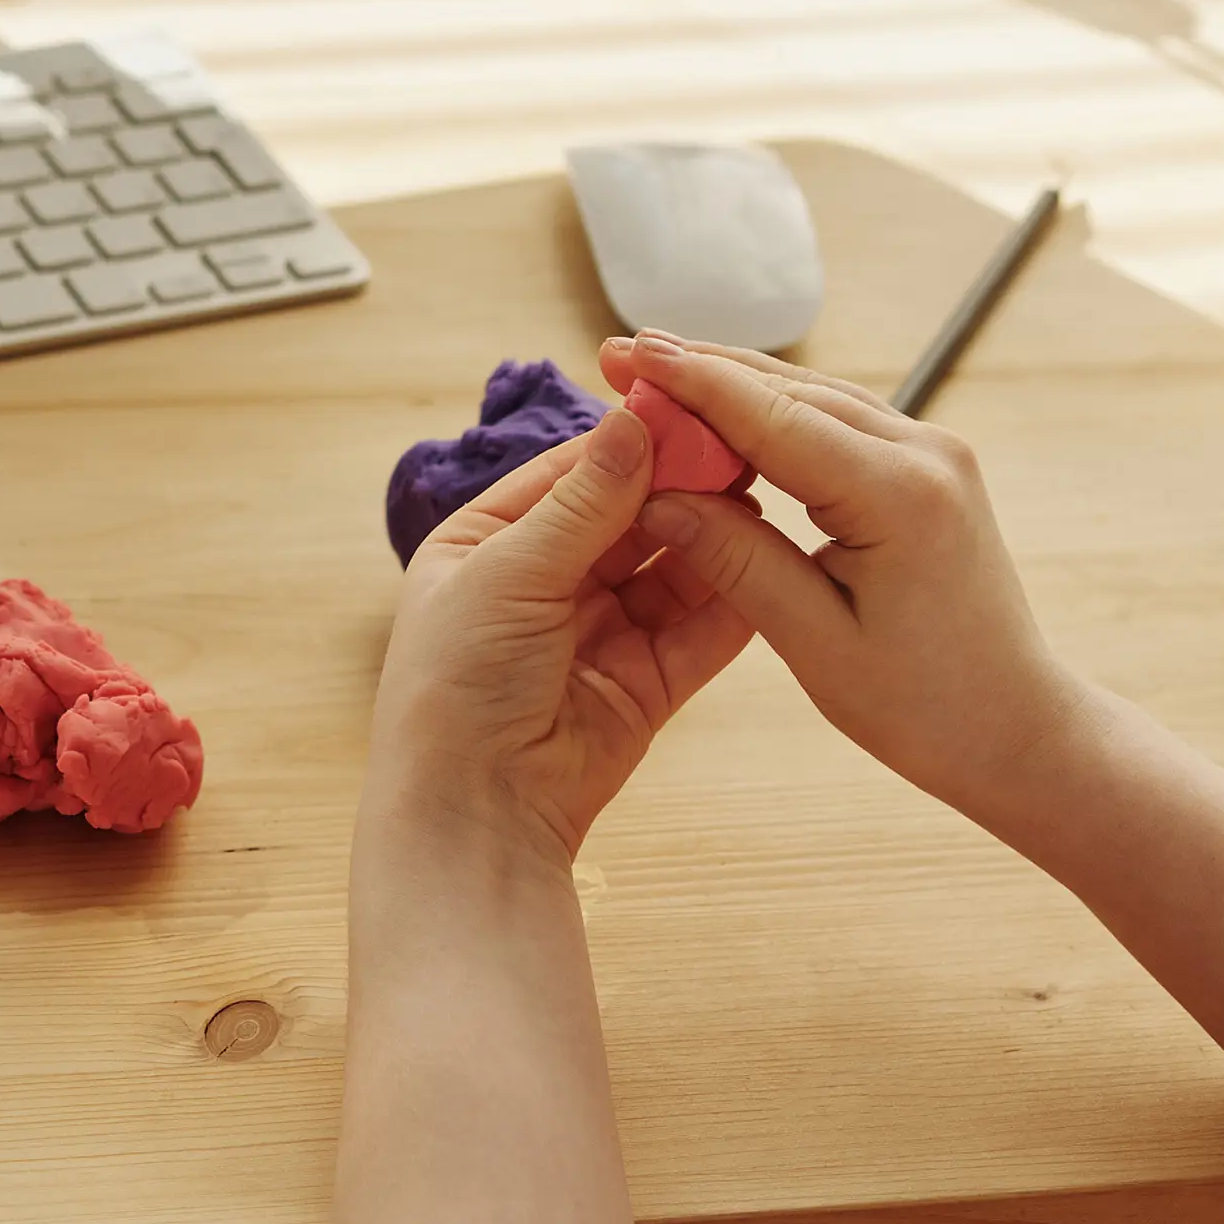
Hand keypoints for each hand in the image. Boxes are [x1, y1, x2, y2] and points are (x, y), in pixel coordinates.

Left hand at [364, 397, 762, 868]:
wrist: (474, 812)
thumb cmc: (456, 687)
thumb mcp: (509, 575)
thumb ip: (581, 503)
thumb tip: (632, 423)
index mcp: (488, 543)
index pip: (571, 475)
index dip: (629, 445)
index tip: (689, 410)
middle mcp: (544, 583)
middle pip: (629, 517)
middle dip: (680, 486)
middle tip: (740, 449)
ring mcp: (599, 633)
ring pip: (670, 569)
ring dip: (710, 536)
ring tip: (761, 496)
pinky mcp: (645, 683)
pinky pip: (697, 631)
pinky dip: (731, 600)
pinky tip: (767, 562)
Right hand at [602, 333, 1087, 836]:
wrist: (1019, 730)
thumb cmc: (927, 708)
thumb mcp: (816, 643)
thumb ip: (736, 560)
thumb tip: (658, 496)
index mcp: (899, 497)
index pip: (774, 418)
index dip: (693, 382)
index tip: (626, 353)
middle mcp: (925, 455)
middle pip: (793, 391)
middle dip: (703, 371)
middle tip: (618, 353)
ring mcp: (934, 455)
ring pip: (816, 397)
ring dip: (736, 385)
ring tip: (656, 370)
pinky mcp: (929, 470)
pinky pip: (839, 423)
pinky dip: (775, 413)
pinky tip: (726, 412)